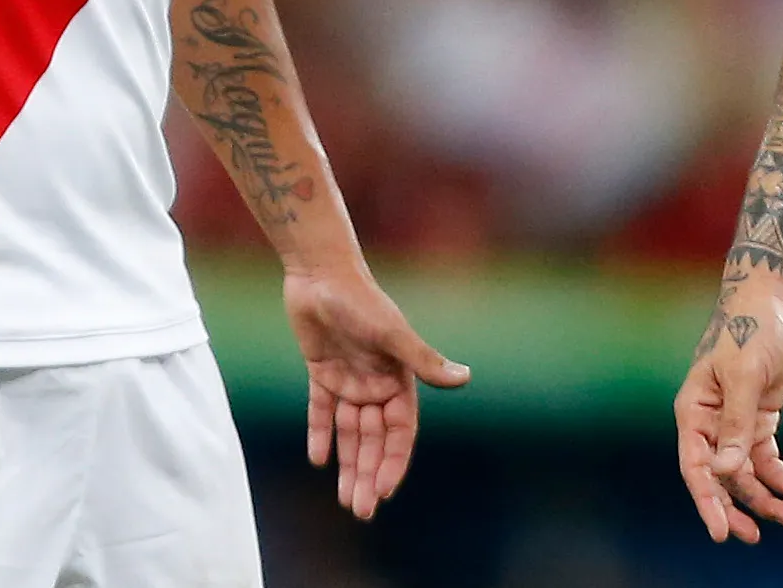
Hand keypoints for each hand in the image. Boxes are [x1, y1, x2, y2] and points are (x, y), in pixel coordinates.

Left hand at [284, 263, 469, 519]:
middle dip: (369, 474)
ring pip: (350, 432)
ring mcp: (350, 378)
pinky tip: (318, 460)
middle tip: (361, 510)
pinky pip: (322, 410)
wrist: (320, 272)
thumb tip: (465, 378)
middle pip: (375, 440)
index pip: (400, 431)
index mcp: (399, 378)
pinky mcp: (322, 371)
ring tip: (343, 500)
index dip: (394, 462)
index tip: (385, 491)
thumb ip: (423, 360)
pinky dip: (320, 433)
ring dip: (348, 465)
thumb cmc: (360, 300)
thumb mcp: (392, 333)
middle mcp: (377, 383)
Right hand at [675, 268, 782, 542]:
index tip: (721, 531)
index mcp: (694, 410)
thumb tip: (728, 469)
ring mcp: (735, 422)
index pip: (696, 465)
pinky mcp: (759, 418)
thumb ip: (737, 423)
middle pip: (719, 476)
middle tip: (753, 537)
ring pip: (744, 472)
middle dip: (736, 508)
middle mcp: (710, 421)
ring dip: (764, 496)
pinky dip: (780, 476)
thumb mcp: (745, 375)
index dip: (707, 500)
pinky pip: (765, 457)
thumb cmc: (750, 327)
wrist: (772, 299)